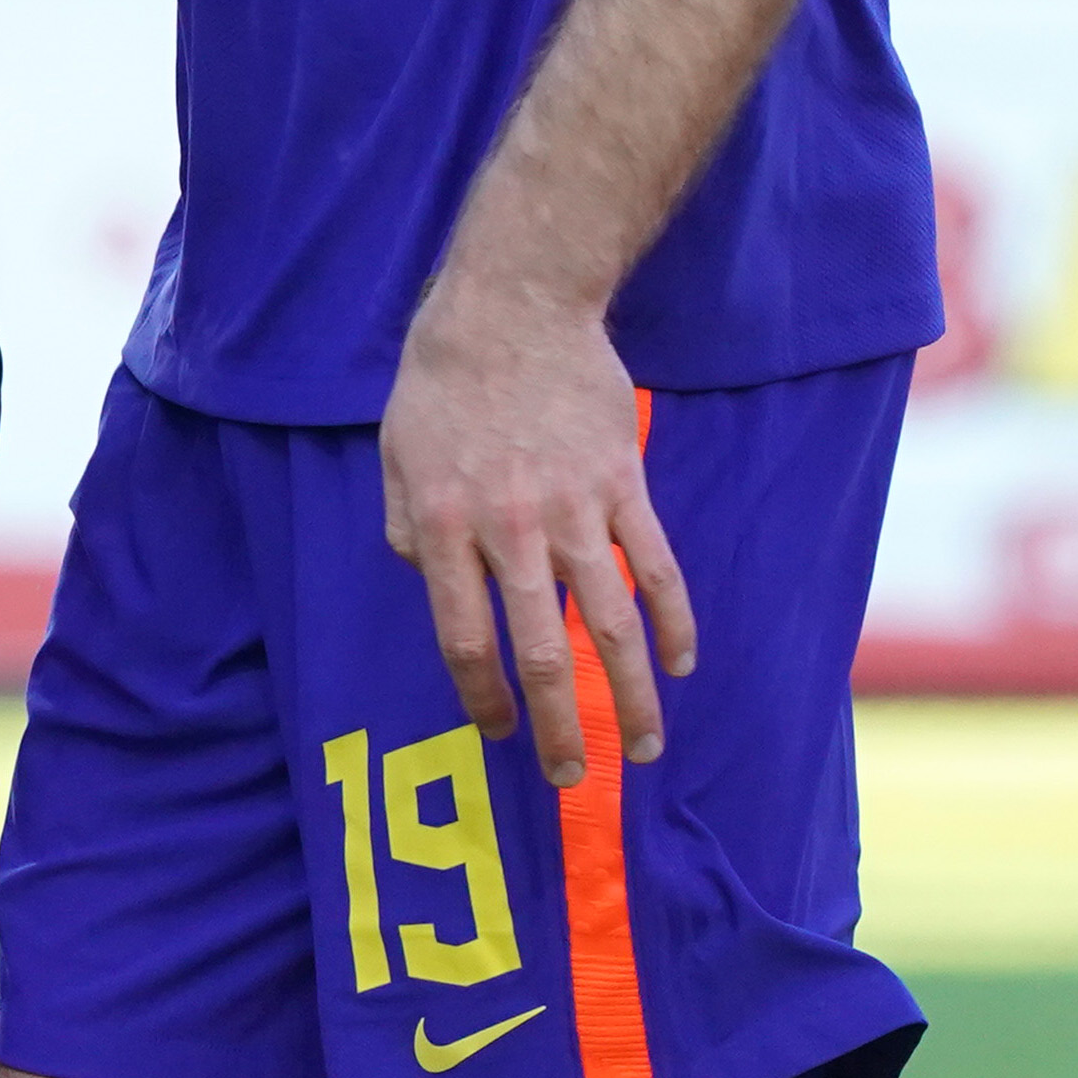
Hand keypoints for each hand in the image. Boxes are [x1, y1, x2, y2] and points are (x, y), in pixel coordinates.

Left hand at [379, 277, 694, 787]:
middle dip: (559, 726)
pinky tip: (683, 663)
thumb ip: (402, 530)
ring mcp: (574, 509)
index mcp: (443, 528)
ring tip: (645, 745)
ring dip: (631, 695)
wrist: (514, 303)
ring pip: (609, 623)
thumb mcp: (395, 454)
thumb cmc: (443, 379)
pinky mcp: (623, 484)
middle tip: (570, 775)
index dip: (482, 699)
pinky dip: (674, 620)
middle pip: (540, 653)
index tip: (499, 731)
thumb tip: (425, 584)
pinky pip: (656, 566)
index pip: (464, 641)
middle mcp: (509, 530)